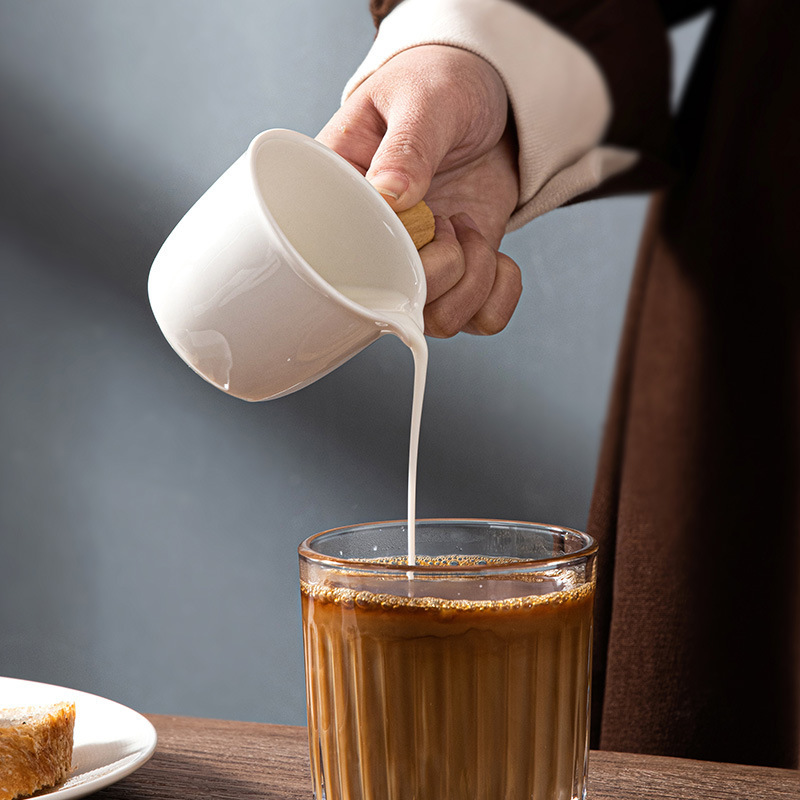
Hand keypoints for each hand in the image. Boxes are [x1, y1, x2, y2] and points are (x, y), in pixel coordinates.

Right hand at [318, 45, 521, 337]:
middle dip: (439, 271)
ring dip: (471, 283)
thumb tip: (390, 194)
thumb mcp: (424, 98)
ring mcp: (417, 263)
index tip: (413, 228)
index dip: (378, 263)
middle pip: (389, 305)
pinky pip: (479, 320)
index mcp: (341, 198)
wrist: (491, 97)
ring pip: (437, 321)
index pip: (334, 260)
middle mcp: (373, 243)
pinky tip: (498, 255)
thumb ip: (409, 145)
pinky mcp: (458, 272)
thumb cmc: (442, 83)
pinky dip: (499, 297)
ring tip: (471, 230)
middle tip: (450, 220)